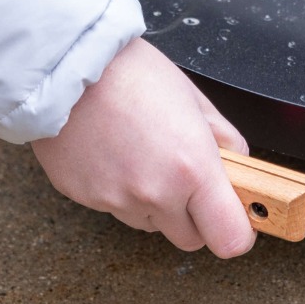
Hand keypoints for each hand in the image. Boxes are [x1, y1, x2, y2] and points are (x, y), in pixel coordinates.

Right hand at [30, 37, 256, 256]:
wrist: (67, 64)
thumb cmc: (131, 72)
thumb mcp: (194, 98)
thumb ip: (223, 139)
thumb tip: (237, 164)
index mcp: (192, 168)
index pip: (230, 239)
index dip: (237, 232)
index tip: (235, 219)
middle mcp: (155, 194)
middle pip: (189, 238)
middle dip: (193, 215)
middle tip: (183, 176)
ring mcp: (116, 201)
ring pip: (149, 223)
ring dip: (153, 203)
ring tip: (140, 154)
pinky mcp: (85, 199)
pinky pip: (113, 207)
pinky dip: (118, 190)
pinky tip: (112, 153)